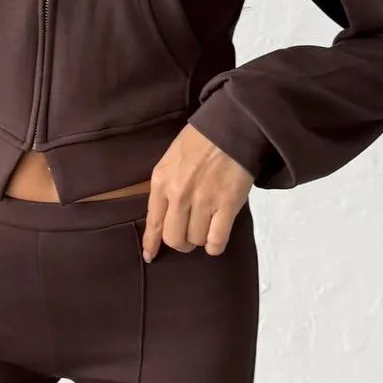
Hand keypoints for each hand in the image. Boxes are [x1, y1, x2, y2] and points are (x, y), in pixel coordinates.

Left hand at [142, 123, 253, 261]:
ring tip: (206, 228)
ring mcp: (203, 201)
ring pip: (196, 240)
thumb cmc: (201, 140)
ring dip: (200, 240)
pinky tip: (216, 240)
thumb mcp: (171, 159)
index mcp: (162, 182)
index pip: (153, 222)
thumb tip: (165, 214)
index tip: (151, 256)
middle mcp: (179, 195)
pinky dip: (215, 245)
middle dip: (180, 242)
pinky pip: (216, 240)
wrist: (232, 126)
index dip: (151, 243)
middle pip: (174, 238)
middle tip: (188, 237)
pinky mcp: (227, 205)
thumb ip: (165, 186)